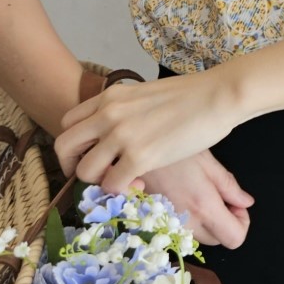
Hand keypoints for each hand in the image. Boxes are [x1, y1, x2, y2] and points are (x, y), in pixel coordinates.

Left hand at [55, 65, 241, 194]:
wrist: (217, 96)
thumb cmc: (193, 95)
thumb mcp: (146, 94)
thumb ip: (128, 109)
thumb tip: (128, 127)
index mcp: (109, 97)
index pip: (69, 123)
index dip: (77, 144)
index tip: (93, 154)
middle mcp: (107, 115)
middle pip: (65, 146)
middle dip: (73, 166)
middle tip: (94, 175)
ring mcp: (121, 136)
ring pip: (85, 171)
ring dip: (99, 182)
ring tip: (121, 180)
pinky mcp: (140, 156)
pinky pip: (113, 184)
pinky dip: (122, 190)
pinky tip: (139, 184)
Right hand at [131, 151, 253, 248]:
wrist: (130, 149)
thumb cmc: (173, 147)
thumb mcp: (207, 161)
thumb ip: (229, 186)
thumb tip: (246, 202)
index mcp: (204, 207)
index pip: (235, 238)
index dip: (242, 224)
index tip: (235, 205)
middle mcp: (187, 222)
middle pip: (217, 240)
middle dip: (224, 223)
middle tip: (219, 196)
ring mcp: (169, 225)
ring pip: (198, 237)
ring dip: (205, 222)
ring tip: (199, 193)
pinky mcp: (156, 222)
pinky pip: (180, 230)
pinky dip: (187, 220)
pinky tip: (182, 196)